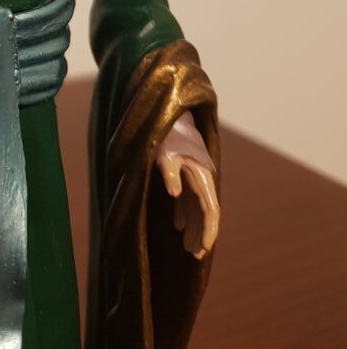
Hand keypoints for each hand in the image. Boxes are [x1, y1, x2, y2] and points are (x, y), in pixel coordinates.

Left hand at [156, 110, 219, 259]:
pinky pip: (188, 199)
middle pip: (206, 212)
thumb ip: (169, 172)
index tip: (204, 248)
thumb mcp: (164, 152)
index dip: (208, 229)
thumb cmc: (164, 135)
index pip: (210, 208)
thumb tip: (174, 193)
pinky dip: (185, 214)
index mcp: (201, 174)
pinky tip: (179, 228)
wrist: (165, 117)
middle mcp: (202, 178)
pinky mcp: (185, 175)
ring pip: (198, 207)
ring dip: (195, 227)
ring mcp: (194, 177)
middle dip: (203, 234)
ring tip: (189, 249)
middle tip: (195, 256)